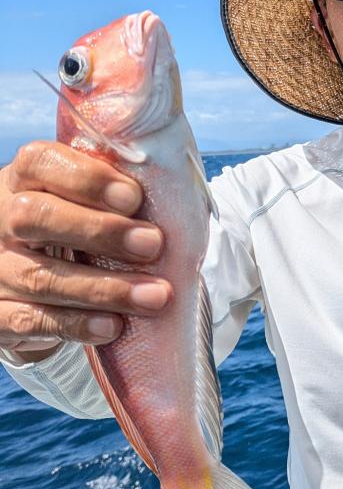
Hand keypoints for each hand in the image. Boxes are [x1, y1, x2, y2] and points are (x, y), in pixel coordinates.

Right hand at [0, 141, 168, 362]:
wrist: (24, 290)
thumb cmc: (70, 235)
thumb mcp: (83, 206)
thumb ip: (113, 198)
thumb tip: (175, 205)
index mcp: (21, 180)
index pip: (39, 162)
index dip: (86, 178)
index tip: (133, 197)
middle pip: (34, 217)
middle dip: (100, 231)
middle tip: (153, 245)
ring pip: (39, 278)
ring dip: (104, 289)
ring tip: (154, 296)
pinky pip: (29, 321)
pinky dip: (75, 324)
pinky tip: (113, 326)